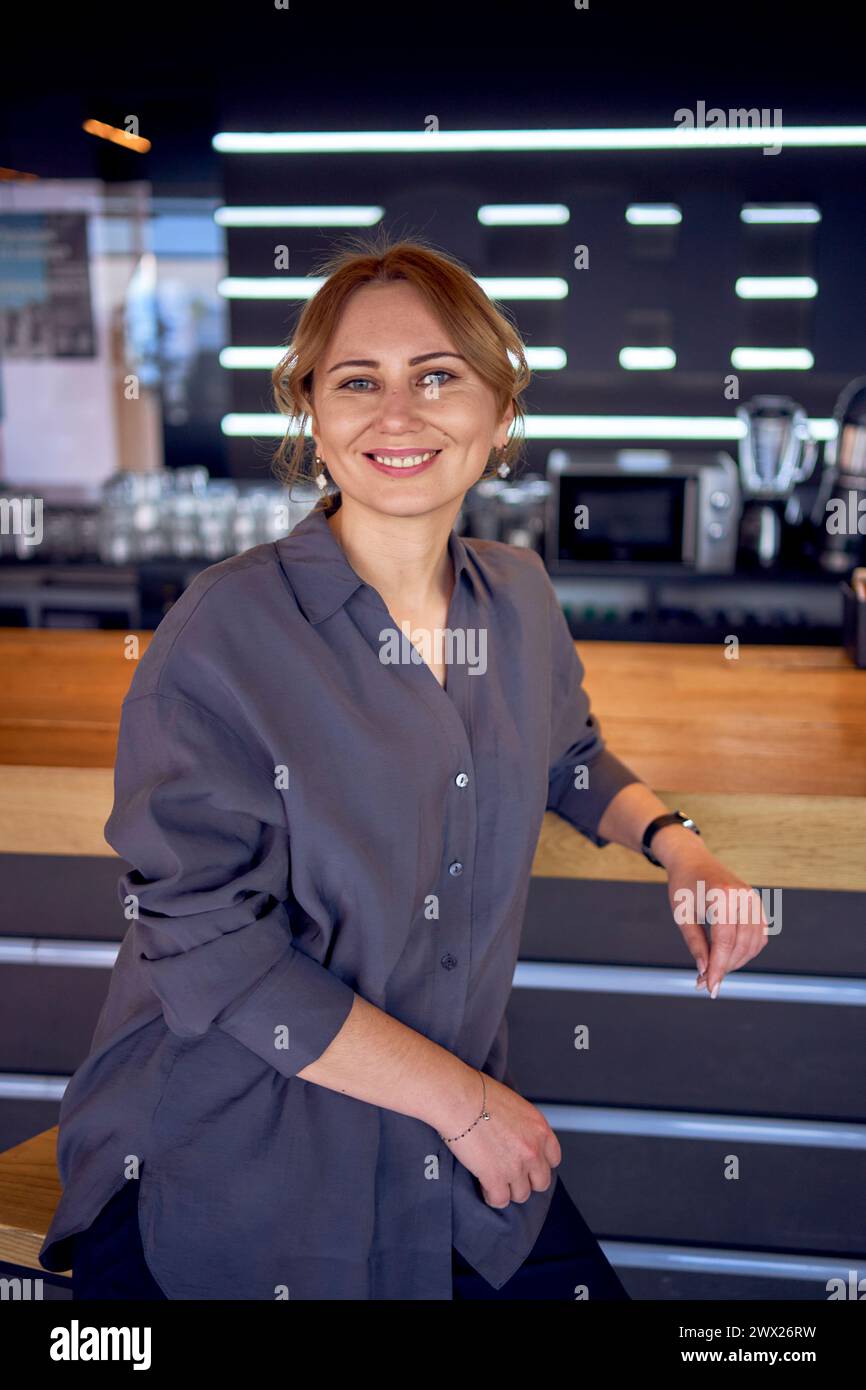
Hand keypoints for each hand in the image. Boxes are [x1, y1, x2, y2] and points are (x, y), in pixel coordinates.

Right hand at [439, 1072, 561, 1207]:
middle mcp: (533, 1150)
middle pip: (541, 1182)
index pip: (553, 1159)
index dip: (539, 1163)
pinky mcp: (495, 1178)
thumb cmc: (480, 1094)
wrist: (460, 1099)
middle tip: (510, 1173)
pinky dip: (491, 1196)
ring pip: (521, 1195)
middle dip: (526, 1180)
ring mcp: (516, 1167)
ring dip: (508, 1188)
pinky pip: (500, 1200)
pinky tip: (484, 1184)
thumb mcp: (515, 1106)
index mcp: (540, 1129)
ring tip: (494, 1178)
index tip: (528, 1163)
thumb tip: (517, 1138)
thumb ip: (524, 1127)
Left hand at [665, 842, 768, 995]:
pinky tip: (730, 958)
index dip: (718, 968)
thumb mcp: (683, 915)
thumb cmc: (683, 886)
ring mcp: (753, 900)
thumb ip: (696, 944)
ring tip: (715, 971)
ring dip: (736, 962)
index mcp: (722, 896)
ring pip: (753, 944)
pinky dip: (747, 951)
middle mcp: (743, 898)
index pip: (724, 942)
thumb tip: (706, 971)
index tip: (709, 987)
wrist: (693, 860)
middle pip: (741, 946)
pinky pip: (759, 936)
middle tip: (705, 982)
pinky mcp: (757, 904)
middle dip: (724, 968)